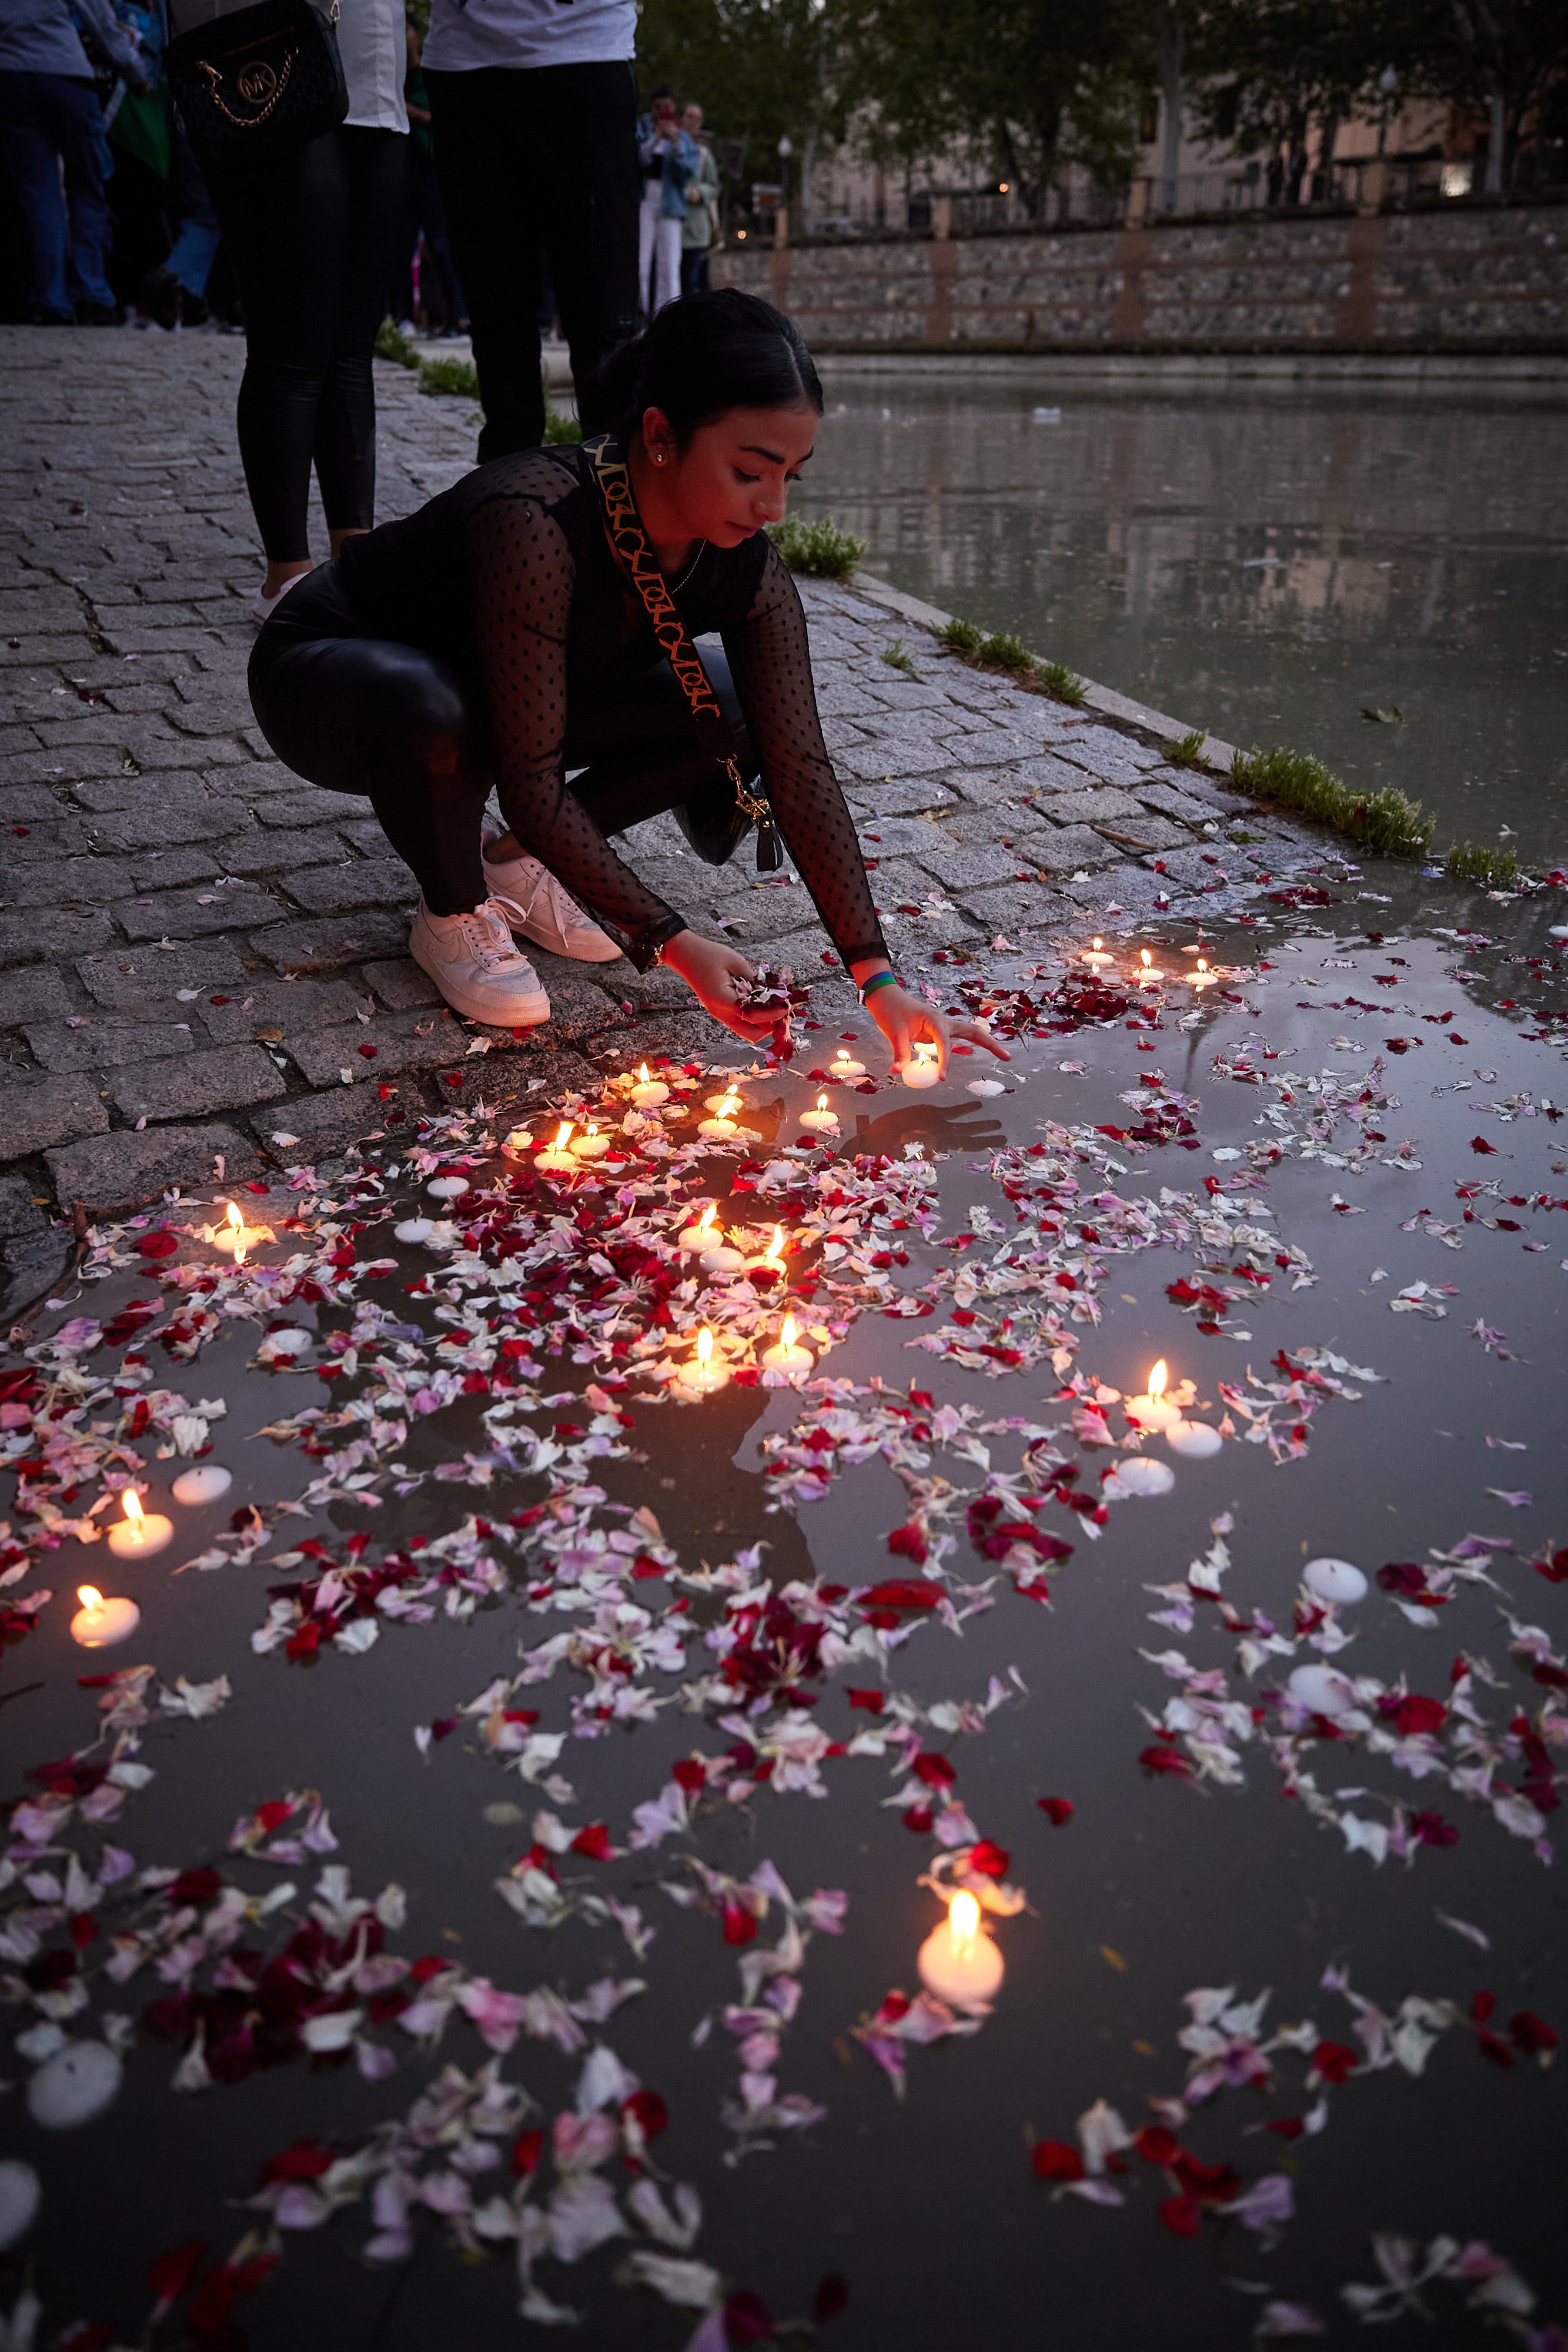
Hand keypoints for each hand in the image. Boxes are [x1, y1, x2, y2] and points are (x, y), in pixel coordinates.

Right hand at [659, 930, 779, 1046]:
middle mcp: (720, 1013)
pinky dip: (754, 1017)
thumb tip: (774, 993)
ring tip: (775, 1006)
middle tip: (782, 1010)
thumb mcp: (737, 962)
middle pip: (751, 1034)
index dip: (774, 1013)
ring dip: (762, 1022)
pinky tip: (762, 1003)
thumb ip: (755, 980)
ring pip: (746, 1030)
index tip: (788, 1007)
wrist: (685, 954)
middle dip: (770, 1025)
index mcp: (722, 1001)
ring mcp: (719, 1014)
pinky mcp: (720, 1010)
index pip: (753, 1016)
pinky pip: (741, 1020)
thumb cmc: (710, 954)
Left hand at [863, 982, 1008, 1078]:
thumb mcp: (893, 1032)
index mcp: (935, 1019)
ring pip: (970, 1034)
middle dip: (991, 1044)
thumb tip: (898, 1071)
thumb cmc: (890, 1010)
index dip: (945, 1061)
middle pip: (974, 1032)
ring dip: (986, 1043)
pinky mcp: (938, 1031)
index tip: (942, 1078)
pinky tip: (979, 1051)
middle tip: (1008, 1058)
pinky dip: (970, 1046)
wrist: (885, 996)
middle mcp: (943, 1021)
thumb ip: (899, 1053)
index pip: (945, 1043)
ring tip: (1003, 1056)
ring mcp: (942, 1026)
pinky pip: (957, 1040)